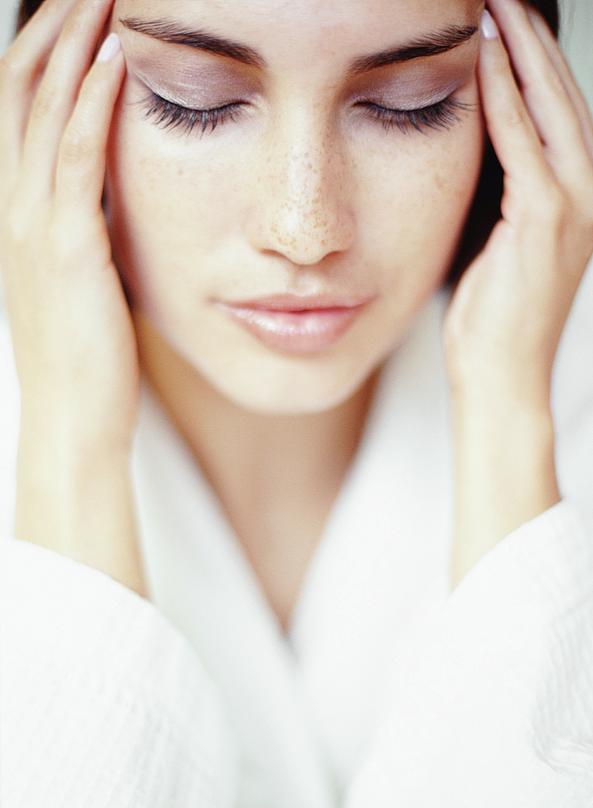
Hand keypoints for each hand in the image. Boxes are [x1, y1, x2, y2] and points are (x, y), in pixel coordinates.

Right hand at [0, 0, 136, 454]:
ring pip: (45, 107)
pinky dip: (94, 102)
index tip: (81, 3)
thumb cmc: (84, 352)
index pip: (20, 103)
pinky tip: (118, 58)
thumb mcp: (78, 275)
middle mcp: (12, 203)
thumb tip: (113, 193)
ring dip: (76, 40)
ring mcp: (32, 222)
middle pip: (22, 86)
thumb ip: (85, 225)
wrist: (73, 416)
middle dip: (55, 21)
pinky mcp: (67, 246)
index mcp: (14, 208)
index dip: (45, 45)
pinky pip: (77, 157)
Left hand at [443, 0, 592, 412]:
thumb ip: (502, 196)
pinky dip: (503, 97)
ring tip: (496, 6)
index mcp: (575, 198)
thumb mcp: (499, 245)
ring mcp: (574, 205)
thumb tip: (477, 152)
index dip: (534, 63)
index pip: (557, 113)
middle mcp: (586, 193)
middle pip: (562, 97)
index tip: (505, 22)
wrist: (500, 374)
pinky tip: (484, 59)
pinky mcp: (546, 220)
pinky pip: (522, 142)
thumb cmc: (492, 318)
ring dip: (521, 52)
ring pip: (549, 107)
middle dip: (532, 41)